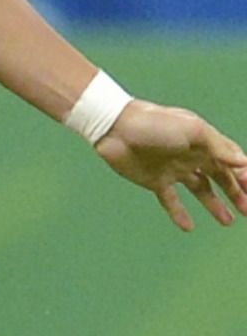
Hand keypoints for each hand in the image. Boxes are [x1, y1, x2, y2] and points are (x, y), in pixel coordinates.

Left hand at [94, 100, 246, 230]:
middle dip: (235, 193)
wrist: (115, 127)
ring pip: (200, 190)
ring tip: (228, 222)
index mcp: (203, 142)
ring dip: (214, 205)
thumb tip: (244, 162)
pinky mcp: (155, 181)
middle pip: (220, 177)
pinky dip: (179, 213)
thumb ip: (218, 146)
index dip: (244, 176)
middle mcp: (191, 156)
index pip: (231, 161)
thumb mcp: (192, 130)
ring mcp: (173, 169)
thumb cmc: (155, 123)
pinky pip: (171, 201)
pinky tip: (188, 227)